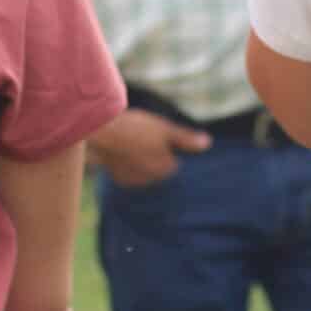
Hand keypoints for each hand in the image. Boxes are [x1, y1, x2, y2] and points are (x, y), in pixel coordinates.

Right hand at [90, 109, 210, 188]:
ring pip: (145, 170)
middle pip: (160, 168)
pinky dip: (129, 164)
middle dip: (156, 156)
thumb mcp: (165, 129)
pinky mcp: (119, 179)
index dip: (171, 148)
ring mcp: (134, 181)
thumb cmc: (136, 129)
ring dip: (143, 161)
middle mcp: (151, 180)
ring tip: (135, 142)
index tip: (163, 138)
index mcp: (166, 168)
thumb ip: (186, 139)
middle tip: (147, 137)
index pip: (175, 163)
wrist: (102, 134)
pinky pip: (130, 173)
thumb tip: (207, 144)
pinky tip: (124, 150)